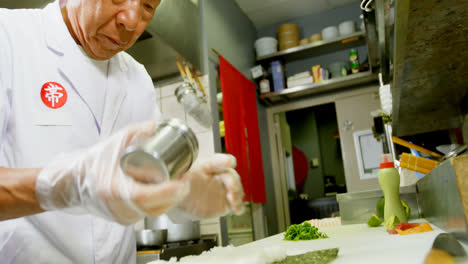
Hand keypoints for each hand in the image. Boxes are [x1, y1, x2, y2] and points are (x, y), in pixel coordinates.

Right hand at [35, 121, 189, 224]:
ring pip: (153, 213)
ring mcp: (121, 216)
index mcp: (113, 190)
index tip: (182, 181)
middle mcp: (117, 207)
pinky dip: (160, 205)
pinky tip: (169, 194)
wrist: (74, 182)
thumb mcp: (114, 143)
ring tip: (181, 185)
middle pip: (155, 207)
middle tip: (186, 180)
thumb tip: (154, 126)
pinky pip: (147, 215)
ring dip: (170, 201)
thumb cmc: (93, 163)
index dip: (167, 191)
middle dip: (176, 195)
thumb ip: (134, 132)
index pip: (145, 196)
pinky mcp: (123, 219)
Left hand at [178, 154, 244, 217]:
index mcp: (205, 166)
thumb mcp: (175, 181)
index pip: (215, 160)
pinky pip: (235, 204)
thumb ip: (176, 183)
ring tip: (233, 199)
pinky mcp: (225, 203)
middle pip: (229, 174)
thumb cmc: (179, 185)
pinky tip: (236, 209)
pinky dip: (238, 206)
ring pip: (235, 189)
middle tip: (232, 187)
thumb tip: (175, 184)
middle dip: (233, 180)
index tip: (229, 161)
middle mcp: (216, 176)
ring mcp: (222, 189)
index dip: (223, 160)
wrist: (180, 202)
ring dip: (237, 194)